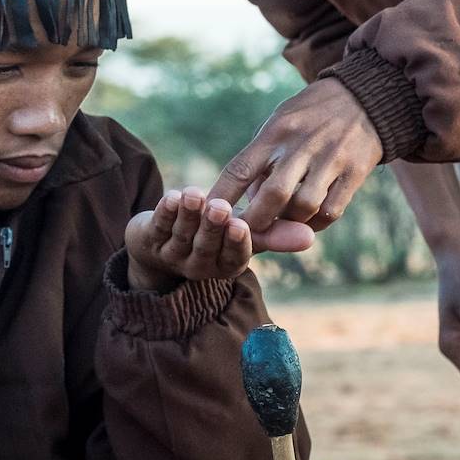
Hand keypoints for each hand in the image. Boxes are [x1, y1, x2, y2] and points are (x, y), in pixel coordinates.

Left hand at [125, 187, 267, 291]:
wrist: (165, 238)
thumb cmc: (215, 231)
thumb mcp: (244, 232)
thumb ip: (273, 232)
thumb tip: (311, 236)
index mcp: (226, 265)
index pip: (234, 257)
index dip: (236, 243)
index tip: (241, 225)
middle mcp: (200, 266)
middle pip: (207, 247)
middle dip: (212, 227)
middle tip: (220, 206)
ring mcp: (173, 256)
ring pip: (182, 236)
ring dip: (188, 215)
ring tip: (194, 193)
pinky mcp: (149, 241)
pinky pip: (158, 227)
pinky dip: (164, 211)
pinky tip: (171, 196)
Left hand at [209, 78, 381, 243]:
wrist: (364, 97)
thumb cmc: (310, 115)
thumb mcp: (279, 122)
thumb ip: (261, 158)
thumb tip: (247, 199)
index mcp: (276, 131)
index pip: (240, 168)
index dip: (221, 195)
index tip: (208, 214)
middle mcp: (302, 145)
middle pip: (272, 194)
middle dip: (256, 220)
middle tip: (247, 232)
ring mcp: (331, 159)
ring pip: (303, 207)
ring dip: (288, 222)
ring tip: (281, 222)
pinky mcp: (355, 172)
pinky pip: (330, 211)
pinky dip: (315, 223)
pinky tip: (308, 221)